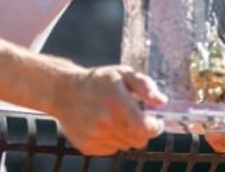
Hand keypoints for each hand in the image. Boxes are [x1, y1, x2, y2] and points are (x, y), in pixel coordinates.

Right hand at [52, 65, 167, 155]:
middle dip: (141, 131)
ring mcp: (95, 136)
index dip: (155, 127)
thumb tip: (162, 101)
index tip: (154, 121)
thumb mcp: (122, 73)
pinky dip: (111, 140)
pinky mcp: (87, 146)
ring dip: (125, 134)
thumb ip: (145, 85)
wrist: (63, 91)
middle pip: (138, 140)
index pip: (146, 129)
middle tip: (134, 118)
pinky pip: (110, 149)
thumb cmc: (97, 81)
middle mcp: (106, 121)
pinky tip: (102, 125)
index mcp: (117, 102)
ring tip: (114, 118)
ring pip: (125, 145)